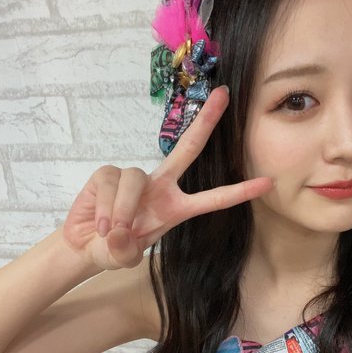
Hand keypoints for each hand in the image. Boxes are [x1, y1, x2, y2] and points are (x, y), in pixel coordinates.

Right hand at [62, 86, 273, 270]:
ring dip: (122, 210)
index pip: (213, 198)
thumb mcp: (122, 257)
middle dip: (206, 121)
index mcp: (175, 208)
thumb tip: (119, 233)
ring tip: (110, 231)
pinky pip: (111, 182)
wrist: (84, 245)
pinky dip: (105, 207)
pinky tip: (99, 222)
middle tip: (224, 95)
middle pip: (187, 149)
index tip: (267, 182)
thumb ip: (124, 252)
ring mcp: (135, 177)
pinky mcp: (108, 173)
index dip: (239, 191)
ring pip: (135, 180)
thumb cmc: (113, 248)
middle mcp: (160, 187)